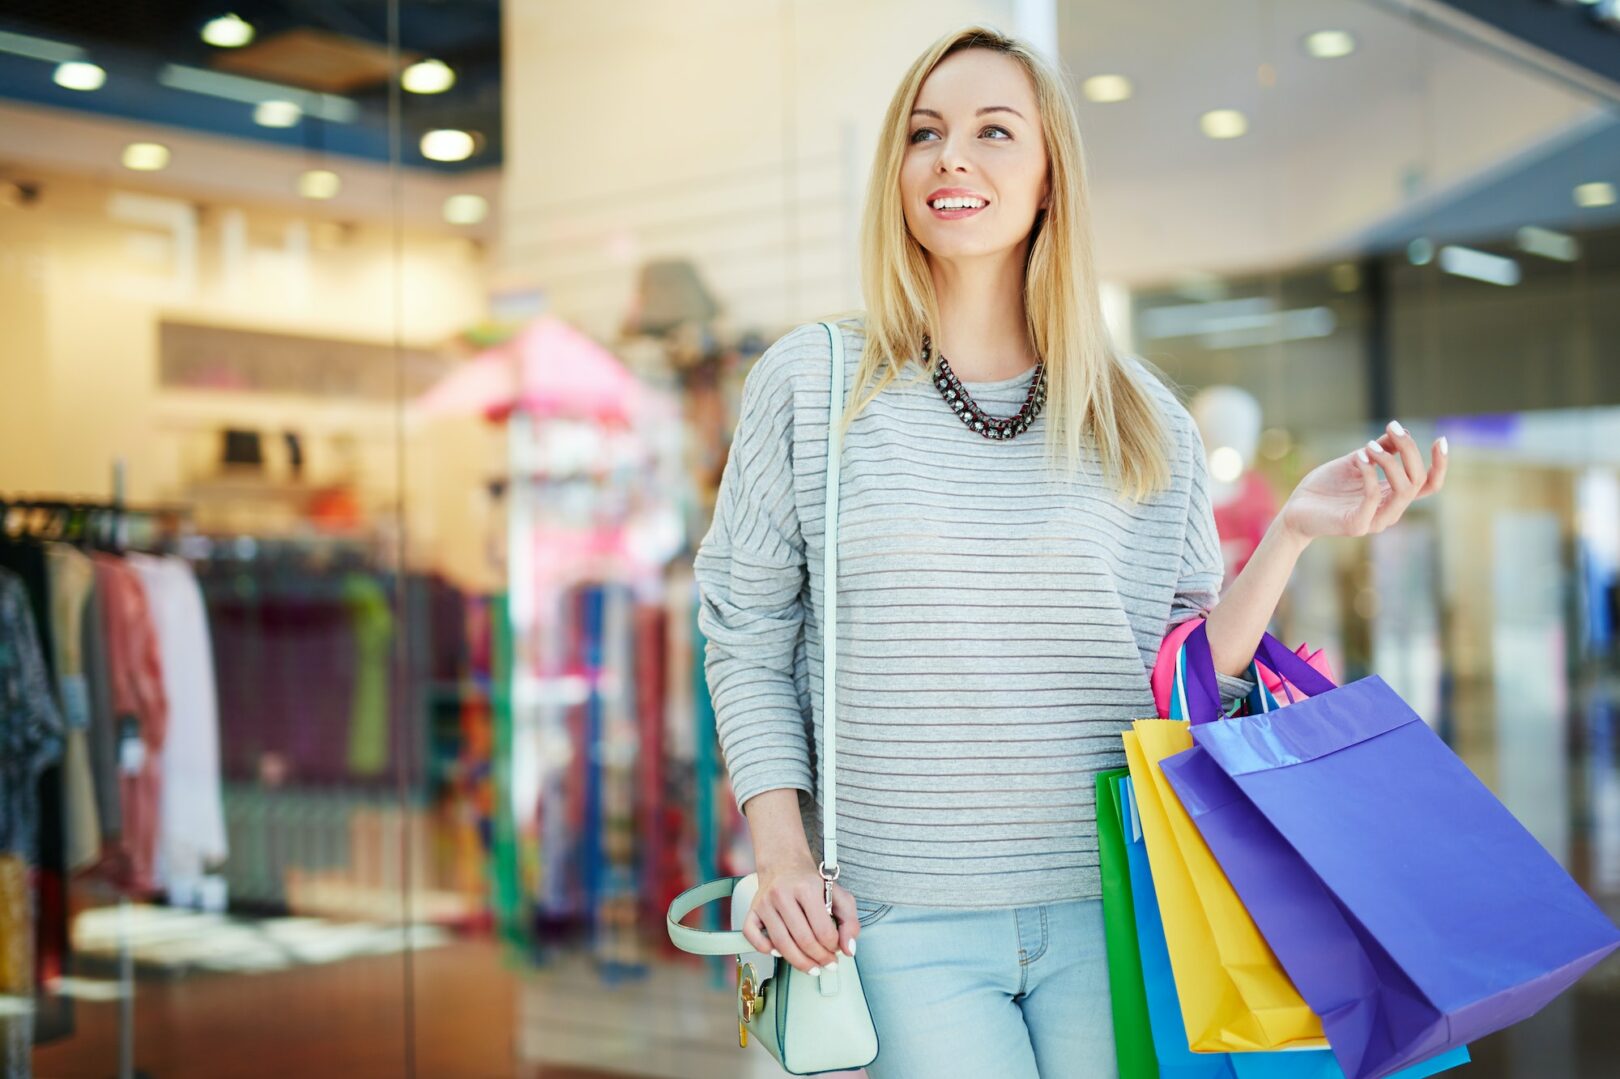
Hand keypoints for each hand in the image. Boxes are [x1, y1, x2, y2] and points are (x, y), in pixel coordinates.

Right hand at [740, 857, 858, 974]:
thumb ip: (850, 922)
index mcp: (806, 888)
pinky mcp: (752, 910)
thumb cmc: (810, 883)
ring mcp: (764, 903)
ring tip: (812, 967)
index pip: (822, 930)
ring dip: (799, 962)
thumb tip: (848, 949)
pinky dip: (765, 949)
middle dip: (819, 958)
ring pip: (780, 943)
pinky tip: (780, 952)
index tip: (836, 949)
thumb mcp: (839, 896)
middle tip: (827, 963)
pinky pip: (753, 936)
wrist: (784, 863)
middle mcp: (782, 894)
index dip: (833, 947)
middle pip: (802, 940)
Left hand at [1280, 420, 1447, 541]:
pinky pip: (1373, 497)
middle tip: (1392, 428)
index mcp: (1393, 496)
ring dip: (1391, 461)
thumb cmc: (1325, 487)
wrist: (1295, 509)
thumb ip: (1379, 450)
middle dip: (1410, 451)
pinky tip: (1360, 456)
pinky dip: (1370, 473)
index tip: (1440, 439)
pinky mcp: (1357, 525)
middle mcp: (1390, 510)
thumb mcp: (1356, 462)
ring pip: (1403, 490)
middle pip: (1418, 481)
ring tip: (1370, 445)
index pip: (1429, 485)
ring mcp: (1375, 520)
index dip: (1440, 465)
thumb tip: (1400, 431)